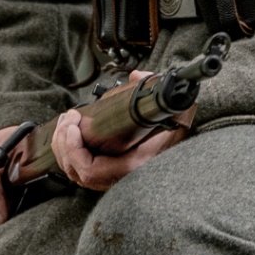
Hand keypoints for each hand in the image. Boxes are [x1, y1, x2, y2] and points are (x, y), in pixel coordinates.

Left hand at [50, 73, 193, 192]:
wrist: (190, 154)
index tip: (75, 124)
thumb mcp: (178, 113)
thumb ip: (164, 94)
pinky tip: (70, 131)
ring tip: (66, 120)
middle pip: (76, 171)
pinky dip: (70, 150)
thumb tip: (138, 76)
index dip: (75, 150)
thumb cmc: (181, 132)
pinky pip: (80, 167)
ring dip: (64, 145)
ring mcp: (114, 177)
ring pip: (75, 171)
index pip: (90, 171)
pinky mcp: (109, 171)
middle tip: (68, 117)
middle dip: (64, 143)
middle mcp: (122, 178)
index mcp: (134, 167)